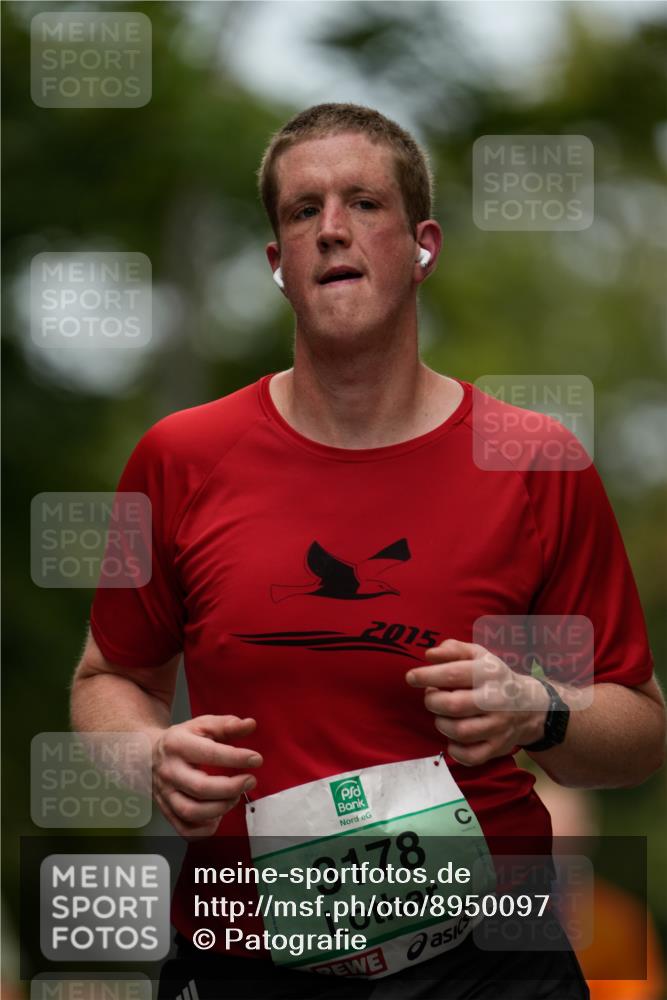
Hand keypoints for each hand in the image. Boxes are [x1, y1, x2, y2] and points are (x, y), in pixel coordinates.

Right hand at [149, 715, 261, 837]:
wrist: (147, 753)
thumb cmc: (181, 739)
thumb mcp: (202, 725)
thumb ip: (227, 725)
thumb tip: (250, 724)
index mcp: (178, 745)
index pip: (210, 754)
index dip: (237, 758)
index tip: (256, 759)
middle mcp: (169, 771)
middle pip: (201, 788)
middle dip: (231, 788)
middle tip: (250, 781)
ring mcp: (165, 793)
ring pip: (192, 812)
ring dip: (220, 808)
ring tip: (235, 796)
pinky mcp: (166, 810)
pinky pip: (185, 829)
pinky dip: (205, 828)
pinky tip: (218, 815)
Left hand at [406, 639, 548, 765]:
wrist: (530, 706)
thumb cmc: (494, 678)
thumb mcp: (478, 655)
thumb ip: (453, 650)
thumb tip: (429, 655)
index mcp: (489, 673)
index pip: (453, 674)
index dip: (426, 676)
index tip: (411, 677)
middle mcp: (495, 700)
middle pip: (453, 706)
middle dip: (433, 701)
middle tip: (432, 697)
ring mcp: (498, 726)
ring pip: (459, 732)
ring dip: (442, 724)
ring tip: (443, 715)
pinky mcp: (498, 747)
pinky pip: (471, 756)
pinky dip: (455, 750)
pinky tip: (453, 738)